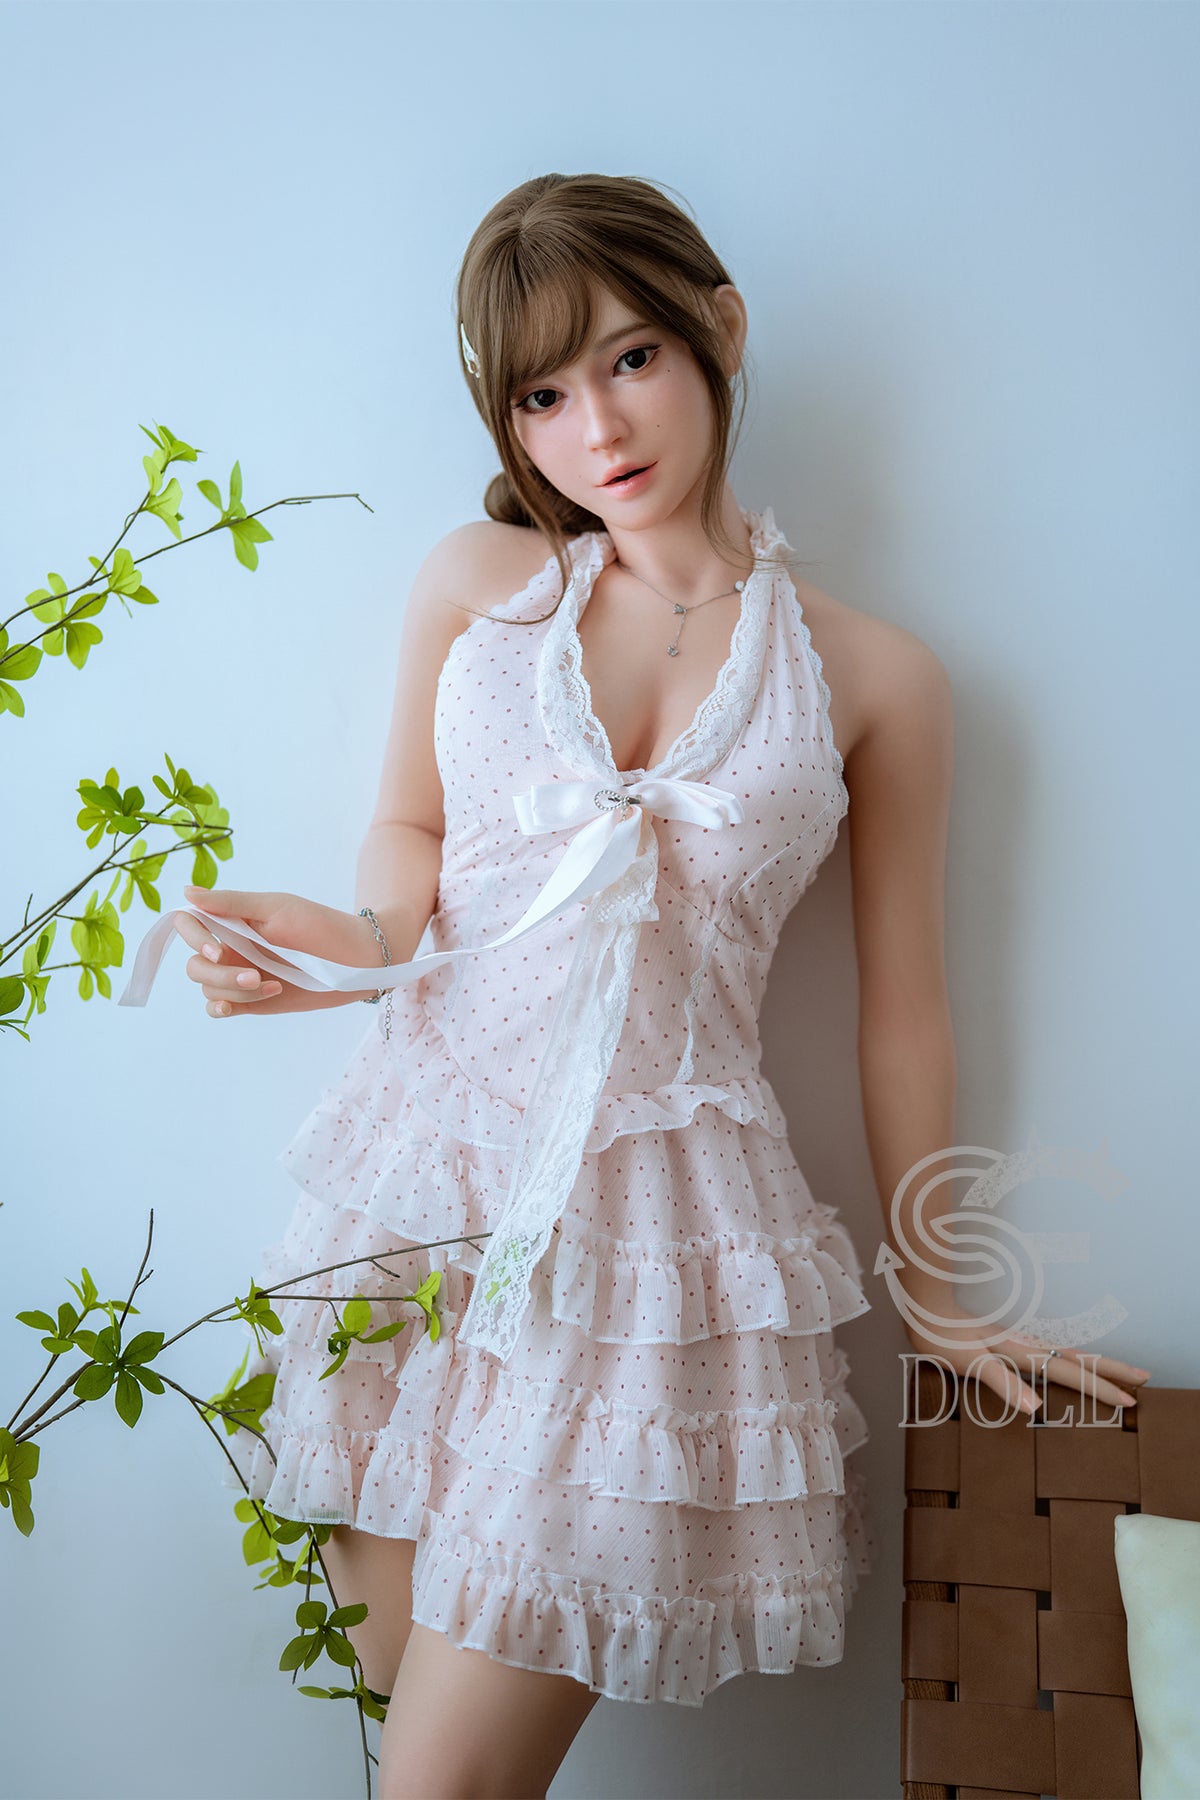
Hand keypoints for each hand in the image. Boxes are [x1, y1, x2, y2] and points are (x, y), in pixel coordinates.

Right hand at [176, 885, 382, 1019]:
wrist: (356, 959)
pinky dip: (224, 1008)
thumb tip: (185, 893)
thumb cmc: (320, 925)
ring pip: (208, 989)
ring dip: (232, 991)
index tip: (219, 952)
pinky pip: (219, 1007)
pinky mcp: (252, 1000)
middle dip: (219, 975)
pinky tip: (242, 1003)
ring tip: (272, 986)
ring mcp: (240, 975)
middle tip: (255, 976)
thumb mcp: (275, 908)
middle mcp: (231, 948)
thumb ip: (230, 903)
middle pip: (195, 966)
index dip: (194, 939)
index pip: (189, 926)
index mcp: (232, 922)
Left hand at [903, 1299, 1151, 1415]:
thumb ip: (1003, 1384)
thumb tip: (1037, 1409)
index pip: (1069, 1373)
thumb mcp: (970, 1364)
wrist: (923, 1306)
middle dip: (1112, 1369)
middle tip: (1145, 1378)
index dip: (1098, 1388)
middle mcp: (1026, 1344)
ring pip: (1067, 1352)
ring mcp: (1019, 1340)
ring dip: (1096, 1362)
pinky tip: (1070, 1362)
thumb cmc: (942, 1337)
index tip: (1128, 1402)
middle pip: (1078, 1358)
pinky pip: (1051, 1351)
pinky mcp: (1008, 1340)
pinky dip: (1072, 1358)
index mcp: (1021, 1353)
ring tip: (1119, 1370)